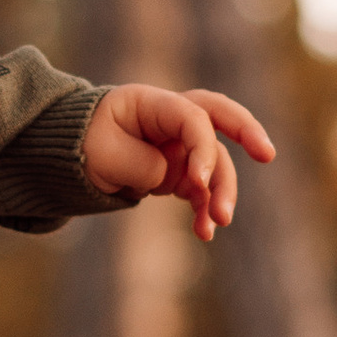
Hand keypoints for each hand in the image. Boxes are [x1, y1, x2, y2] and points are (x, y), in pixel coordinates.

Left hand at [82, 84, 275, 238]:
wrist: (69, 155)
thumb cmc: (82, 144)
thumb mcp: (104, 154)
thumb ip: (144, 164)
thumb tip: (174, 177)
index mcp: (151, 102)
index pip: (192, 118)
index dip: (201, 149)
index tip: (196, 184)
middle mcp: (172, 119)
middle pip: (219, 118)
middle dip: (247, 132)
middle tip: (267, 155)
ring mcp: (178, 144)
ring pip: (213, 164)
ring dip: (220, 193)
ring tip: (218, 224)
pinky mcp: (179, 169)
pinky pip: (201, 188)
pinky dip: (204, 209)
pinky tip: (205, 234)